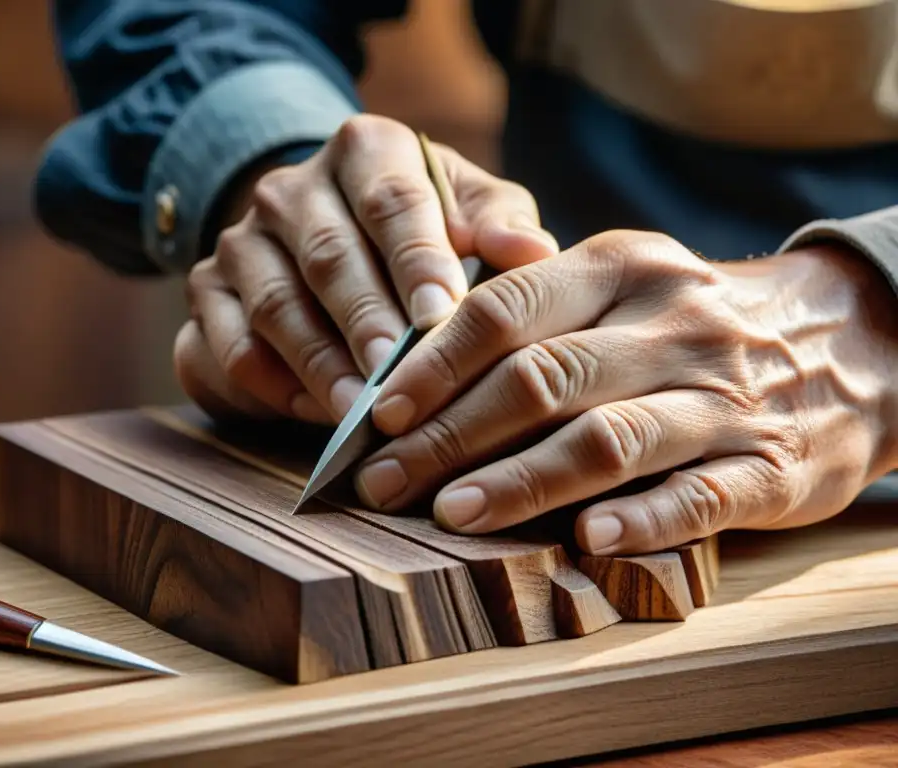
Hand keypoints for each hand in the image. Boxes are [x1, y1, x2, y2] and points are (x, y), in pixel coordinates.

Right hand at [174, 115, 557, 423]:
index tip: (440, 319)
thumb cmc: (421, 229)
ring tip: (357, 414)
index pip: (392, 202)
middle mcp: (292, 189)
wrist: (327, 231)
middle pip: (328, 256)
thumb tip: (534, 253)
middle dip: (365, 323)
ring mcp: (241, 241)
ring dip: (319, 364)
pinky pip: (229, 346)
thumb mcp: (467, 211)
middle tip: (396, 380)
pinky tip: (312, 412)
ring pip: (277, 306)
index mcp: (365, 151)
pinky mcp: (207, 293)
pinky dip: (269, 385)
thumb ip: (499, 226)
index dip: (416, 262)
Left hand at [353, 231, 897, 554]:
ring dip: (521, 481)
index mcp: (625, 268)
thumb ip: (538, 312)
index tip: (378, 412)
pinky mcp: (771, 466)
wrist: (854, 338)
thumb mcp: (626, 283)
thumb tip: (421, 367)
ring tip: (452, 514)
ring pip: (608, 438)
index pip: (508, 310)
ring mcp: (724, 397)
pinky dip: (643, 519)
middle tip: (385, 481)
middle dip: (451, 435)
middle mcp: (672, 326)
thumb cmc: (696, 320)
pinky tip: (589, 541)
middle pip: (542, 379)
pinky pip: (700, 495)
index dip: (433, 364)